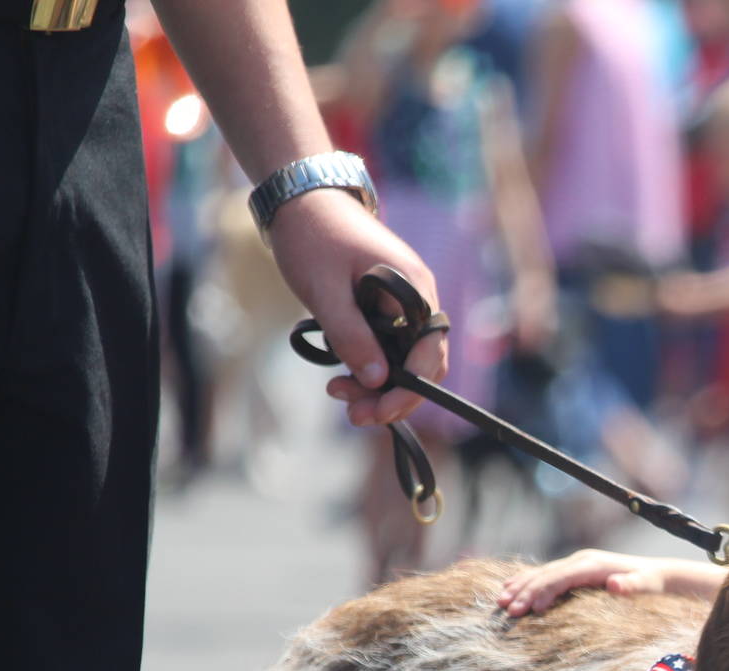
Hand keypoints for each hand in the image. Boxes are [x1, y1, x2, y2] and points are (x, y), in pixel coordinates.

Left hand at [268, 188, 447, 427]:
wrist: (300, 197)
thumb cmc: (313, 236)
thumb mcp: (325, 290)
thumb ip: (351, 336)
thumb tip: (377, 381)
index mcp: (414, 291)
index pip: (429, 356)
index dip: (409, 392)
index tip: (377, 412)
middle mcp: (418, 300)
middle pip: (421, 365)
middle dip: (391, 396)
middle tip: (353, 414)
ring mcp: (403, 304)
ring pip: (403, 360)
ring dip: (376, 385)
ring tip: (336, 394)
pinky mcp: (386, 306)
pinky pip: (387, 346)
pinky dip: (368, 366)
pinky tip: (339, 373)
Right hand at [497, 550, 671, 615]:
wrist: (657, 574)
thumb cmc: (651, 584)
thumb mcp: (647, 586)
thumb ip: (632, 586)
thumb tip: (615, 584)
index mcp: (593, 565)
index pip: (561, 577)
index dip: (544, 591)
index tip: (530, 609)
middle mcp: (581, 561)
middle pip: (546, 575)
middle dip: (525, 592)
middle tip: (507, 610)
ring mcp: (576, 564)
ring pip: (541, 573)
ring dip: (520, 586)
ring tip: (500, 601)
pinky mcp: (575, 571)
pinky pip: (546, 575)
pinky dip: (527, 581)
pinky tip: (510, 588)